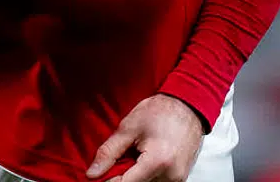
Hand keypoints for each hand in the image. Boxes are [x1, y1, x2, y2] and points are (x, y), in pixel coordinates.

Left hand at [86, 94, 202, 180]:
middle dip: (124, 176)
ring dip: (137, 175)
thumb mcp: (128, 128)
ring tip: (137, 154)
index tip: (101, 174)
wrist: (187, 106)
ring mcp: (178, 179)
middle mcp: (171, 175)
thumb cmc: (160, 112)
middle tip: (124, 155)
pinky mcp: (181, 178)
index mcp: (157, 162)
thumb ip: (108, 153)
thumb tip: (92, 173)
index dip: (110, 180)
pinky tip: (146, 158)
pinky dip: (147, 174)